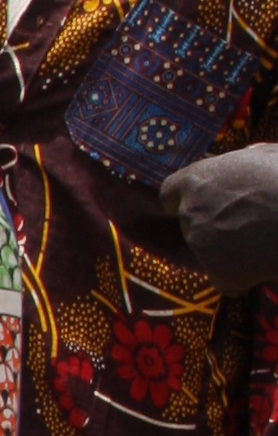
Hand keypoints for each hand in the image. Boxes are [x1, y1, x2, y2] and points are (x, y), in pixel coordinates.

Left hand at [162, 146, 277, 291]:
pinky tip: (264, 261)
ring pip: (209, 254)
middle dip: (214, 227)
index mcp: (195, 180)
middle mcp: (190, 212)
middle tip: (247, 226)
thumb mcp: (265, 155)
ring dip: (229, 252)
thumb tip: (246, 159)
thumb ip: (244, 160)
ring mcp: (201, 244)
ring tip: (262, 241)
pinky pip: (227, 280)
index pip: (170, 195)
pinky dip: (243, 277)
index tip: (203, 207)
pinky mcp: (219, 272)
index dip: (187, 202)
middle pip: (192, 226)